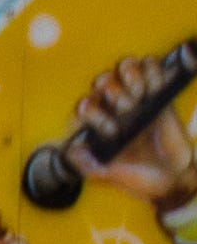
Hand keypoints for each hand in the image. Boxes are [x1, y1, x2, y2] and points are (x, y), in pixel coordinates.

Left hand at [76, 48, 196, 210]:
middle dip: (114, 91)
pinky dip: (153, 69)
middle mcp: (113, 109)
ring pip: (124, 66)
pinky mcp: (159, 91)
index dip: (93, 112)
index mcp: (97, 127)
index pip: (83, 106)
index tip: (112, 131)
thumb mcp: (109, 176)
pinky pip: (151, 64)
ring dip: (131, 75)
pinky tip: (157, 86)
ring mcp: (136, 98)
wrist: (173, 176)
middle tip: (129, 107)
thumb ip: (88, 165)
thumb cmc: (138, 179)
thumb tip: (71, 148)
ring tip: (141, 94)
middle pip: (102, 81)